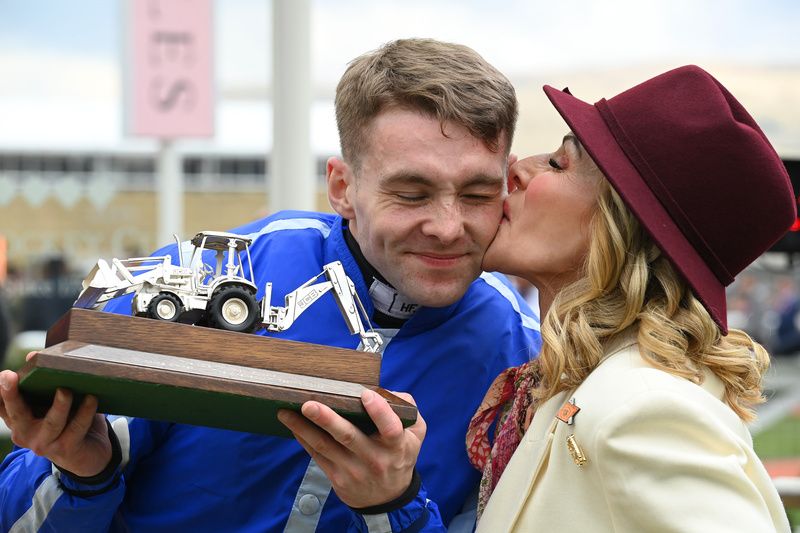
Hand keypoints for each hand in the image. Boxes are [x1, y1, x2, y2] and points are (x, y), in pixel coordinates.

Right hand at [0, 353, 111, 476]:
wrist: (87, 455)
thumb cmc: (66, 421)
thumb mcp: (52, 401)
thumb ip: (42, 381)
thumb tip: (33, 356)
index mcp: (18, 420)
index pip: (2, 405)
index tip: (3, 375)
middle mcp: (25, 433)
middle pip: (17, 413)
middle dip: (12, 395)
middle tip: (10, 377)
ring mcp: (45, 443)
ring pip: (52, 422)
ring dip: (60, 405)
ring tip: (66, 390)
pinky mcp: (66, 448)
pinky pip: (76, 428)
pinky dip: (85, 412)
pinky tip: (92, 399)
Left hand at [278, 389, 425, 508]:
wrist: (389, 498)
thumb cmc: (400, 456)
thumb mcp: (416, 434)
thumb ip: (408, 409)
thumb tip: (385, 391)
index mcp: (396, 445)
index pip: (390, 428)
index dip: (379, 411)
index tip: (365, 394)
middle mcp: (374, 458)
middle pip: (348, 436)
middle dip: (327, 419)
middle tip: (309, 404)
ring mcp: (353, 470)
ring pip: (325, 446)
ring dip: (304, 428)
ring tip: (286, 412)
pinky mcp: (337, 478)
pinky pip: (317, 455)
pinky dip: (303, 438)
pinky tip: (293, 425)